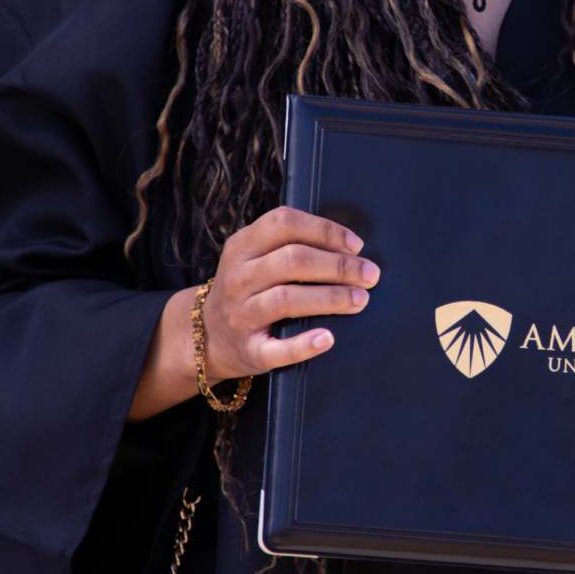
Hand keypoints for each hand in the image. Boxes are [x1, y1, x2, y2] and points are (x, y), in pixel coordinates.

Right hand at [128, 206, 376, 417]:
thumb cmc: (248, 289)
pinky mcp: (248, 349)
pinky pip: (276, 349)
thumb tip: (350, 247)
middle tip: (370, 275)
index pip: (284, 223)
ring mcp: (240, 314)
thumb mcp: (254, 256)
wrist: (204, 336)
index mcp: (242, 246)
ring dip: (330, 298)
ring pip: (287, 299)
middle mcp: (238, 277)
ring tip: (360, 300)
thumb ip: (290, 244)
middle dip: (338, 266)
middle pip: (292, 260)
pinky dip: (303, 345)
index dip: (324, 230)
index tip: (356, 245)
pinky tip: (328, 338)